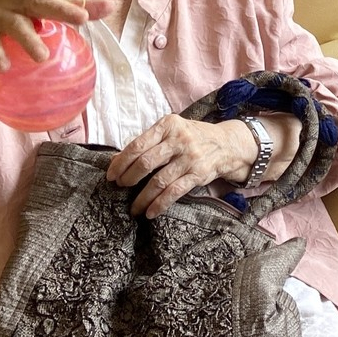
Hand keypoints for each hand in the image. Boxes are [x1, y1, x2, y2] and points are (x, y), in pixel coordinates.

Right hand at [0, 0, 112, 70]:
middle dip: (61, 9)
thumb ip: (74, 5)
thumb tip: (111, 6)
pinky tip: (6, 66)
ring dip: (30, 40)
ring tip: (43, 56)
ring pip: (15, 26)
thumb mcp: (41, 4)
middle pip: (38, 2)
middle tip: (83, 18)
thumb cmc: (15, 11)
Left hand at [106, 114, 256, 217]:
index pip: (137, 145)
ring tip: (134, 208)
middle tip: (121, 188)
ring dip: (142, 198)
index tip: (111, 176)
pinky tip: (150, 211)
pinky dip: (159, 204)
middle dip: (128, 179)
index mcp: (168, 125)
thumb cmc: (192, 137)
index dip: (121, 163)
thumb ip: (146, 143)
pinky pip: (174, 192)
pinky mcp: (199, 173)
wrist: (226, 143)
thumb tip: (115, 160)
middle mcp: (179, 139)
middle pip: (146, 162)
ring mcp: (190, 156)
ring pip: (158, 181)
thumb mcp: (170, 132)